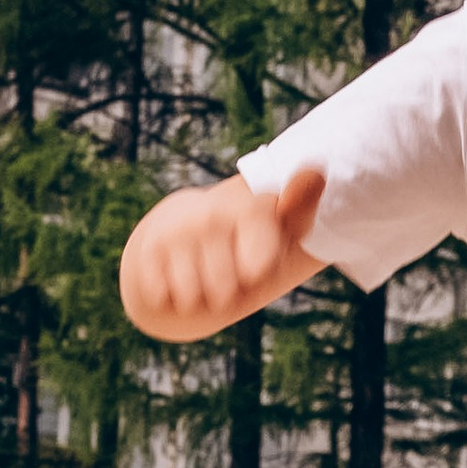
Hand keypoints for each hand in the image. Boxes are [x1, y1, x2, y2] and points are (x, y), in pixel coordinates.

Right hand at [119, 165, 325, 339]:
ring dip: (199, 297)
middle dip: (230, 293)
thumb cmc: (247, 240)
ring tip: (205, 273)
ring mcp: (180, 230)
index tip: (259, 261)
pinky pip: (164, 294)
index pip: (259, 268)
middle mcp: (214, 214)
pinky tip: (178, 275)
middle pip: (225, 293)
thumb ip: (299, 209)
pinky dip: (171, 296)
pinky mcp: (150, 246)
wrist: (187, 227)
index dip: (257, 276)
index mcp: (252, 209)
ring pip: (193, 296)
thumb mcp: (281, 231)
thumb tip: (316, 170)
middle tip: (229, 269)